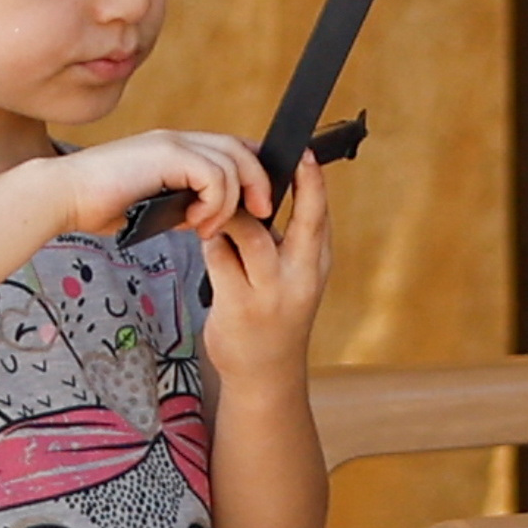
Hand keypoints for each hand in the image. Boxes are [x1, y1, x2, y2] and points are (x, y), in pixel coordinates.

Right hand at [36, 129, 262, 244]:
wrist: (63, 196)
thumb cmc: (97, 205)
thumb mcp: (152, 207)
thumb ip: (180, 206)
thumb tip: (205, 219)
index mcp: (174, 148)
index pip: (230, 147)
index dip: (253, 169)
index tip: (260, 202)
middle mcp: (177, 139)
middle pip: (241, 148)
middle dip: (259, 182)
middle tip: (262, 215)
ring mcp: (171, 144)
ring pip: (232, 164)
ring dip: (230, 203)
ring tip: (208, 228)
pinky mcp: (166, 155)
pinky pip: (214, 176)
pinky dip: (214, 203)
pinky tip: (193, 223)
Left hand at [199, 146, 331, 371]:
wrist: (265, 375)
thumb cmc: (274, 317)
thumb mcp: (293, 278)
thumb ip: (286, 241)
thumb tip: (260, 192)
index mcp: (316, 265)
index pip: (320, 216)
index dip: (315, 182)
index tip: (307, 152)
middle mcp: (301, 278)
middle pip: (303, 220)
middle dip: (291, 185)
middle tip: (268, 158)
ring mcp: (271, 293)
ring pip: (250, 232)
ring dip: (229, 216)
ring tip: (216, 214)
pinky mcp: (239, 305)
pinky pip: (219, 256)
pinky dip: (211, 242)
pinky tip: (207, 242)